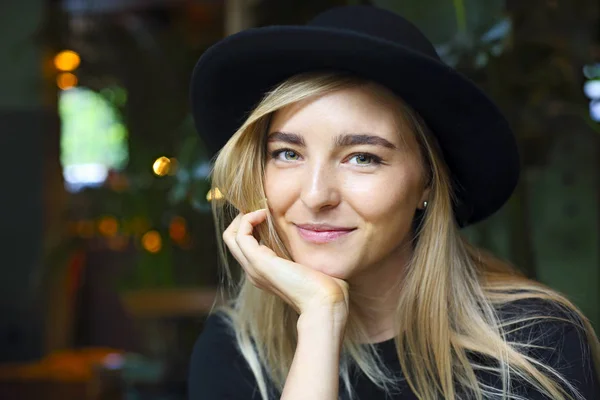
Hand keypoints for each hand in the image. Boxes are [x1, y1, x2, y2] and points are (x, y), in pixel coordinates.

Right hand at [222, 209, 349, 316]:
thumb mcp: (311, 264)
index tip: (269, 213)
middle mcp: (254, 271)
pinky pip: (240, 234)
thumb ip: (306, 252)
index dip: (252, 226)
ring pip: (231, 236)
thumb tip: (318, 236)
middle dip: (244, 219)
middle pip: (232, 239)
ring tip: (262, 210)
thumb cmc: (326, 286)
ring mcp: (254, 268)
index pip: (246, 246)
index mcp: (265, 273)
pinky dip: (248, 219)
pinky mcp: (259, 262)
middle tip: (262, 208)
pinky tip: (264, 214)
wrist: (324, 302)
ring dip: (244, 217)